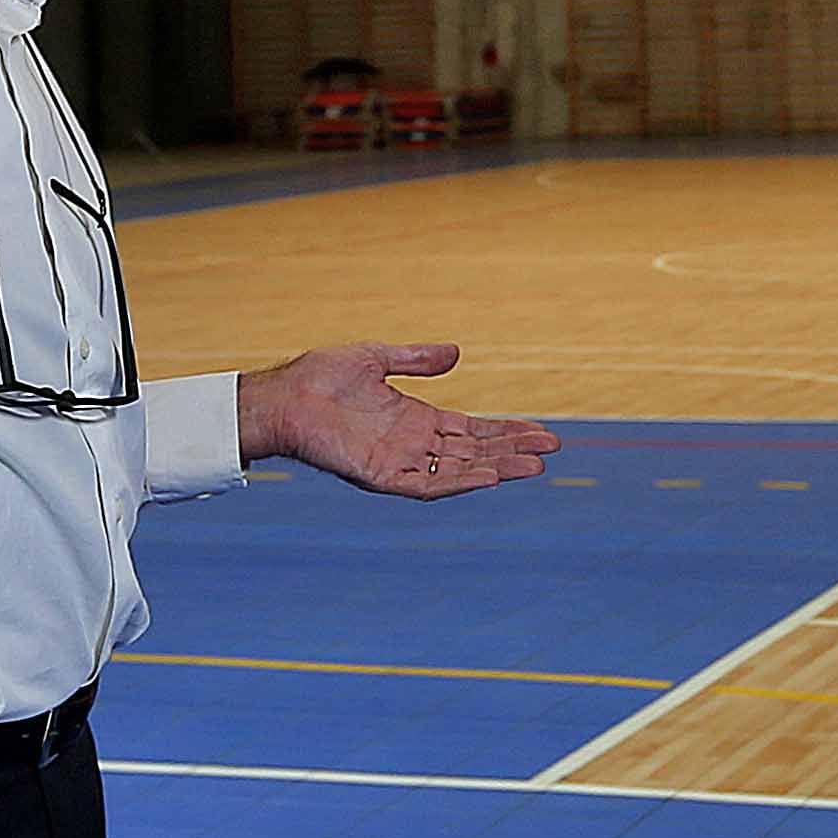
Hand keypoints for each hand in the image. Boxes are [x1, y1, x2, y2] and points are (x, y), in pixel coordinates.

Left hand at [239, 344, 559, 497]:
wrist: (285, 397)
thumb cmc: (320, 377)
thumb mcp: (377, 359)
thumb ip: (416, 360)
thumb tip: (457, 353)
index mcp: (415, 418)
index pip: (472, 430)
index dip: (506, 431)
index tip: (540, 432)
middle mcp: (412, 444)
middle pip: (474, 451)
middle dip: (512, 450)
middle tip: (552, 449)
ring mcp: (399, 462)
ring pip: (458, 470)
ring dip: (496, 468)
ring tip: (533, 465)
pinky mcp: (381, 476)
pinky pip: (426, 485)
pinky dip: (457, 481)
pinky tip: (487, 476)